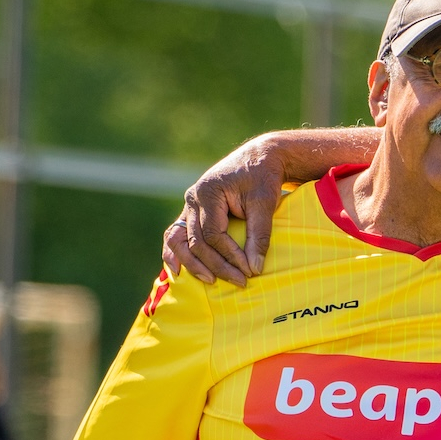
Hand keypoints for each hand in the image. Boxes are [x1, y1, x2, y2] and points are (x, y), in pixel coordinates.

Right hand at [163, 139, 284, 286]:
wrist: (259, 158)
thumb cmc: (263, 178)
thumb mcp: (265, 203)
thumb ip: (259, 234)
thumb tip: (255, 267)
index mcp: (208, 193)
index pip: (214, 234)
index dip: (230, 255)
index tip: (249, 271)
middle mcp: (193, 199)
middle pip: (196, 241)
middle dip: (217, 264)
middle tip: (239, 282)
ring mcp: (189, 205)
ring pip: (180, 240)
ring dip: (193, 263)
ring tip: (210, 280)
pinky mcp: (192, 211)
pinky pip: (177, 235)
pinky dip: (175, 252)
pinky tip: (177, 271)